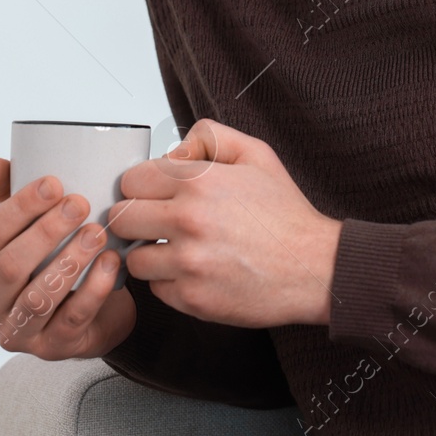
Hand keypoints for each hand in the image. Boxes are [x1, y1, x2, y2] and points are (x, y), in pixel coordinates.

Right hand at [0, 158, 136, 359]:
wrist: (95, 313)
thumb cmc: (55, 264)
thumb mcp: (34, 228)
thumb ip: (12, 196)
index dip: (19, 206)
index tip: (54, 183)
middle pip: (10, 266)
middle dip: (46, 231)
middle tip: (80, 204)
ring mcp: (20, 331)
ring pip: (38, 297)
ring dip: (69, 261)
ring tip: (97, 233)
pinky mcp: (53, 348)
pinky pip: (73, 318)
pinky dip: (94, 288)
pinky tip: (111, 263)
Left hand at [112, 119, 341, 327]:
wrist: (314, 267)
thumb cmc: (286, 216)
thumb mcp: (257, 154)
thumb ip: (211, 137)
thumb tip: (174, 152)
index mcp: (199, 182)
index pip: (132, 180)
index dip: (144, 187)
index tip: (156, 196)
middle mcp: (188, 220)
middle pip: (121, 218)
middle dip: (137, 219)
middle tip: (160, 223)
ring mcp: (188, 263)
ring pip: (133, 258)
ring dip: (151, 254)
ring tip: (180, 250)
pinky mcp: (191, 298)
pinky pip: (155, 288)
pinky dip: (170, 282)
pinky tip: (196, 271)